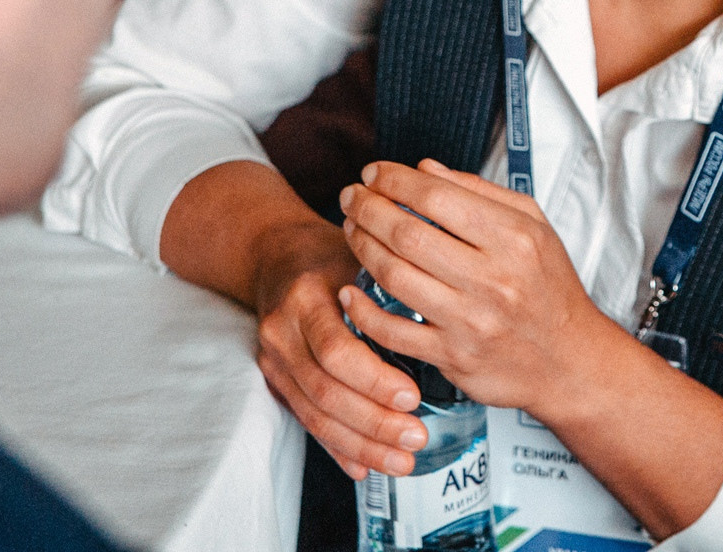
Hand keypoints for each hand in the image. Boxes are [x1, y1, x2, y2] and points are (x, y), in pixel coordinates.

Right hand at [250, 216, 430, 480]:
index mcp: (306, 297)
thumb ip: (391, 288)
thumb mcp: (359, 256)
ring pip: (314, 414)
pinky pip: (306, 421)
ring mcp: (274, 360)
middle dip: (373, 422)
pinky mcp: (276, 381)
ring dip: (360, 444)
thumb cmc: (330, 255)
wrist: (275, 255)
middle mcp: (283, 332)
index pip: (336, 350)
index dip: (374, 379)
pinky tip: (363, 467)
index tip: (412, 396)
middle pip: (325, 391)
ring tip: (401, 461)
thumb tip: (447, 321)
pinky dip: (337, 447)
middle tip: (415, 438)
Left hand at [338, 159, 623, 416]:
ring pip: (395, 275)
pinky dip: (362, 309)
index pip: (437, 197)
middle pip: (407, 233)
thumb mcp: (534, 227)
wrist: (570, 361)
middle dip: (368, 208)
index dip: (395, 180)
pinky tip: (350, 290)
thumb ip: (480, 192)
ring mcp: (470, 321)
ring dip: (361, 247)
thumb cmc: (549, 288)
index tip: (374, 173)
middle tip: (351, 196)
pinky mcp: (453, 357)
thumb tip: (425, 169)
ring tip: (351, 229)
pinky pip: (392, 331)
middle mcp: (493, 279)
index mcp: (513, 238)